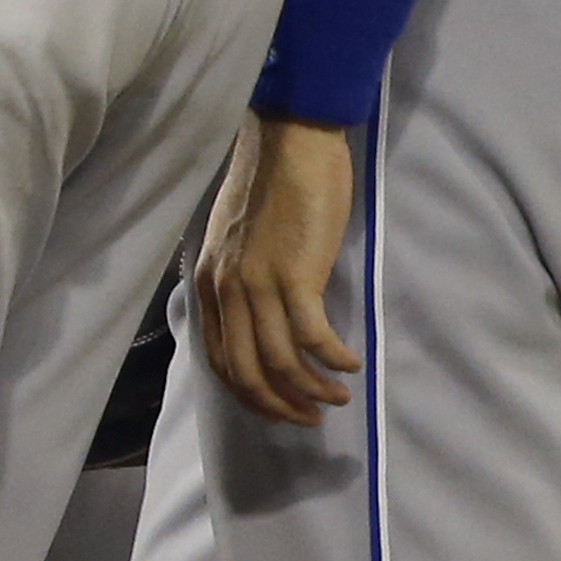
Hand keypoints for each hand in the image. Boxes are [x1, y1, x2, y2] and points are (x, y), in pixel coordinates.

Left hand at [198, 110, 360, 425]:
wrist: (289, 141)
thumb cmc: (270, 184)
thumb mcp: (237, 239)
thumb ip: (240, 278)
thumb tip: (259, 316)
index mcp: (210, 282)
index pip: (220, 359)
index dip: (250, 395)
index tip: (279, 408)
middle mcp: (227, 289)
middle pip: (246, 371)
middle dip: (279, 405)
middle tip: (311, 419)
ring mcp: (258, 284)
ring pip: (279, 362)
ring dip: (312, 390)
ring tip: (337, 397)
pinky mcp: (294, 275)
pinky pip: (312, 336)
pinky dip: (332, 360)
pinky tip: (350, 363)